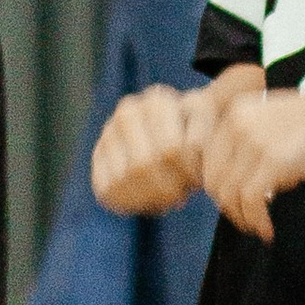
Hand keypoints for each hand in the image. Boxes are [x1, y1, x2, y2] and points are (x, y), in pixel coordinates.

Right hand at [90, 85, 207, 215]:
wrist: (167, 130)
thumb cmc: (193, 133)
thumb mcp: (207, 129)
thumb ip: (202, 137)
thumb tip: (187, 152)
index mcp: (157, 101)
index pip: (170, 151)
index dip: (187, 175)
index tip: (197, 181)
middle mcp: (128, 112)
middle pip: (144, 166)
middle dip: (166, 189)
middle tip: (181, 195)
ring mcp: (108, 133)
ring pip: (123, 181)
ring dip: (148, 198)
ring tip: (166, 198)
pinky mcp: (97, 156)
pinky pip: (107, 189)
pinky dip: (129, 203)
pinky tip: (148, 201)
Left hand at [196, 81, 304, 238]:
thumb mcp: (274, 121)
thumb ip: (247, 142)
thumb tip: (229, 184)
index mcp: (236, 111)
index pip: (205, 159)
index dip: (217, 188)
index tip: (234, 203)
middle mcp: (238, 123)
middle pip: (212, 179)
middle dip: (227, 207)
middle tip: (246, 221)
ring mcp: (254, 141)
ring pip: (228, 194)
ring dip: (241, 219)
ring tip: (258, 228)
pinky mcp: (273, 161)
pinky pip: (249, 202)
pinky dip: (256, 222)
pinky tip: (267, 230)